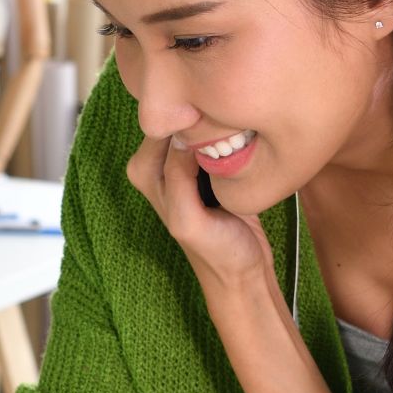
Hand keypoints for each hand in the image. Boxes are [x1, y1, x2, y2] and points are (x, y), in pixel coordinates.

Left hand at [126, 135, 273, 292]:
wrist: (245, 272)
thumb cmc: (216, 253)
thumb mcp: (189, 221)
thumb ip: (178, 179)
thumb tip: (183, 135)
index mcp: (146, 174)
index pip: (161, 128)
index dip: (188, 123)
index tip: (215, 134)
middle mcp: (161, 165)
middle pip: (179, 120)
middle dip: (204, 121)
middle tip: (233, 133)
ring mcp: (187, 164)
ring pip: (199, 125)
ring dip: (220, 125)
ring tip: (240, 138)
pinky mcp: (212, 165)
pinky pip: (217, 135)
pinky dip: (231, 134)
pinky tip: (246, 141)